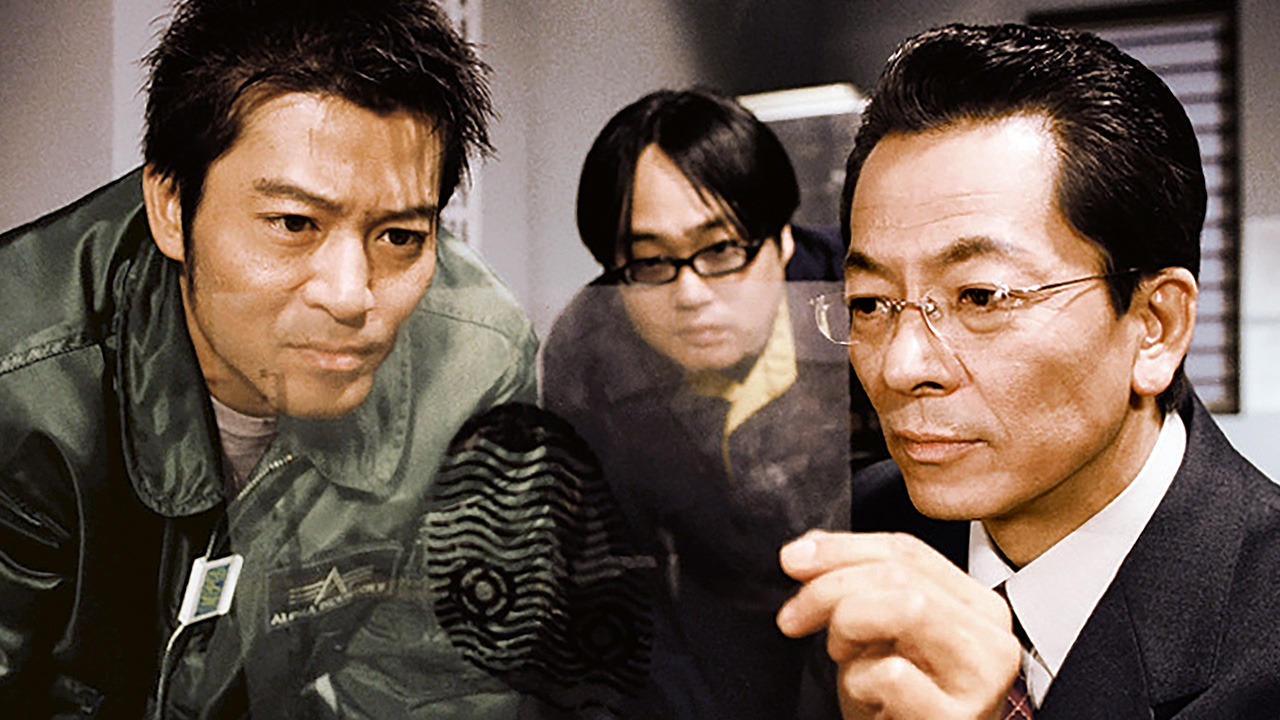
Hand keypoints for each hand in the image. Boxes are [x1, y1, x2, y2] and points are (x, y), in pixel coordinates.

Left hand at [776, 530, 1020, 719]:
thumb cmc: (898, 705)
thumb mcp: (878, 635)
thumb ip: (855, 584)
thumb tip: (807, 549)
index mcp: (976, 607)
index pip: (907, 551)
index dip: (841, 548)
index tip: (793, 560)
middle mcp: (990, 638)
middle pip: (900, 574)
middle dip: (829, 587)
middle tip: (794, 617)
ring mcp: (979, 680)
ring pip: (906, 608)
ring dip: (849, 627)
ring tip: (841, 656)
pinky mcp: (956, 719)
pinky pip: (890, 674)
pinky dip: (857, 682)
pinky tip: (866, 699)